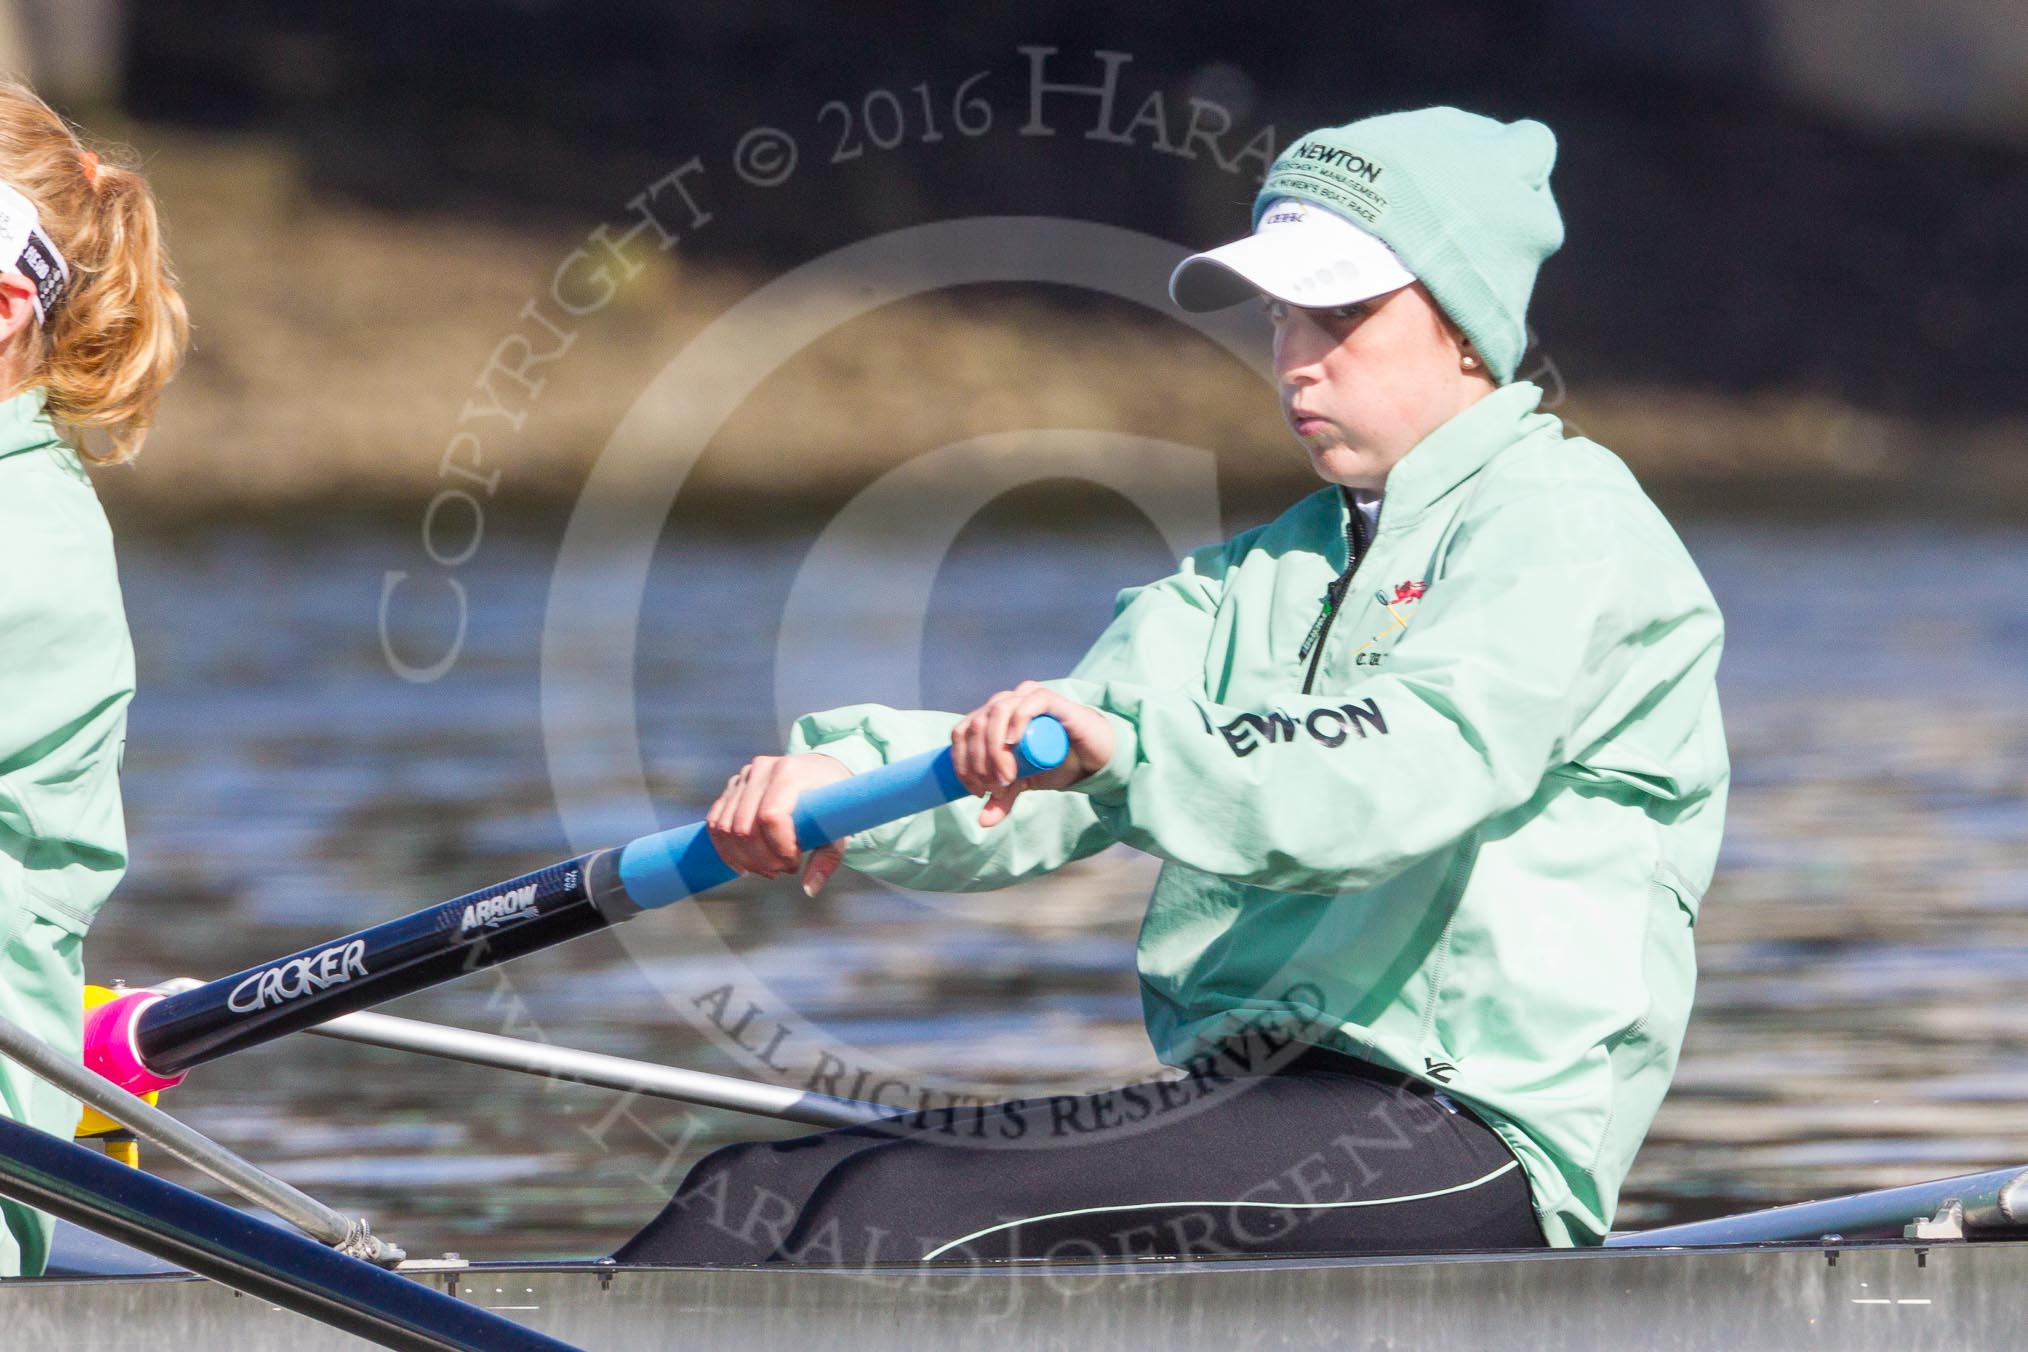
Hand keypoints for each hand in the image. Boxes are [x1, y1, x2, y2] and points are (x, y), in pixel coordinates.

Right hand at [705, 752, 853, 894]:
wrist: (820, 771)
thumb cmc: (830, 801)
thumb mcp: (838, 827)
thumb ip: (827, 858)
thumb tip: (809, 889)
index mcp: (790, 773)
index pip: (770, 816)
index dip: (778, 848)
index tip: (794, 862)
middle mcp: (762, 770)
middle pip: (744, 827)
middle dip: (761, 859)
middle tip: (782, 870)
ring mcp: (744, 777)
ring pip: (725, 828)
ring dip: (744, 859)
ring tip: (768, 868)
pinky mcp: (732, 787)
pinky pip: (715, 823)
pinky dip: (725, 850)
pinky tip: (744, 865)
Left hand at [951, 681, 1115, 827]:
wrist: (1089, 756)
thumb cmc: (1053, 762)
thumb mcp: (1023, 783)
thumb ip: (1002, 798)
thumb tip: (982, 822)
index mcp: (989, 717)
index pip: (962, 733)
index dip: (961, 763)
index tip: (978, 791)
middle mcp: (1003, 702)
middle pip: (977, 726)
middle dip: (979, 762)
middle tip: (997, 788)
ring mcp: (1025, 697)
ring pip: (997, 713)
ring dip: (995, 749)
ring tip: (1008, 777)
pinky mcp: (1049, 699)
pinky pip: (1027, 703)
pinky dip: (1016, 722)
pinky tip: (1014, 742)